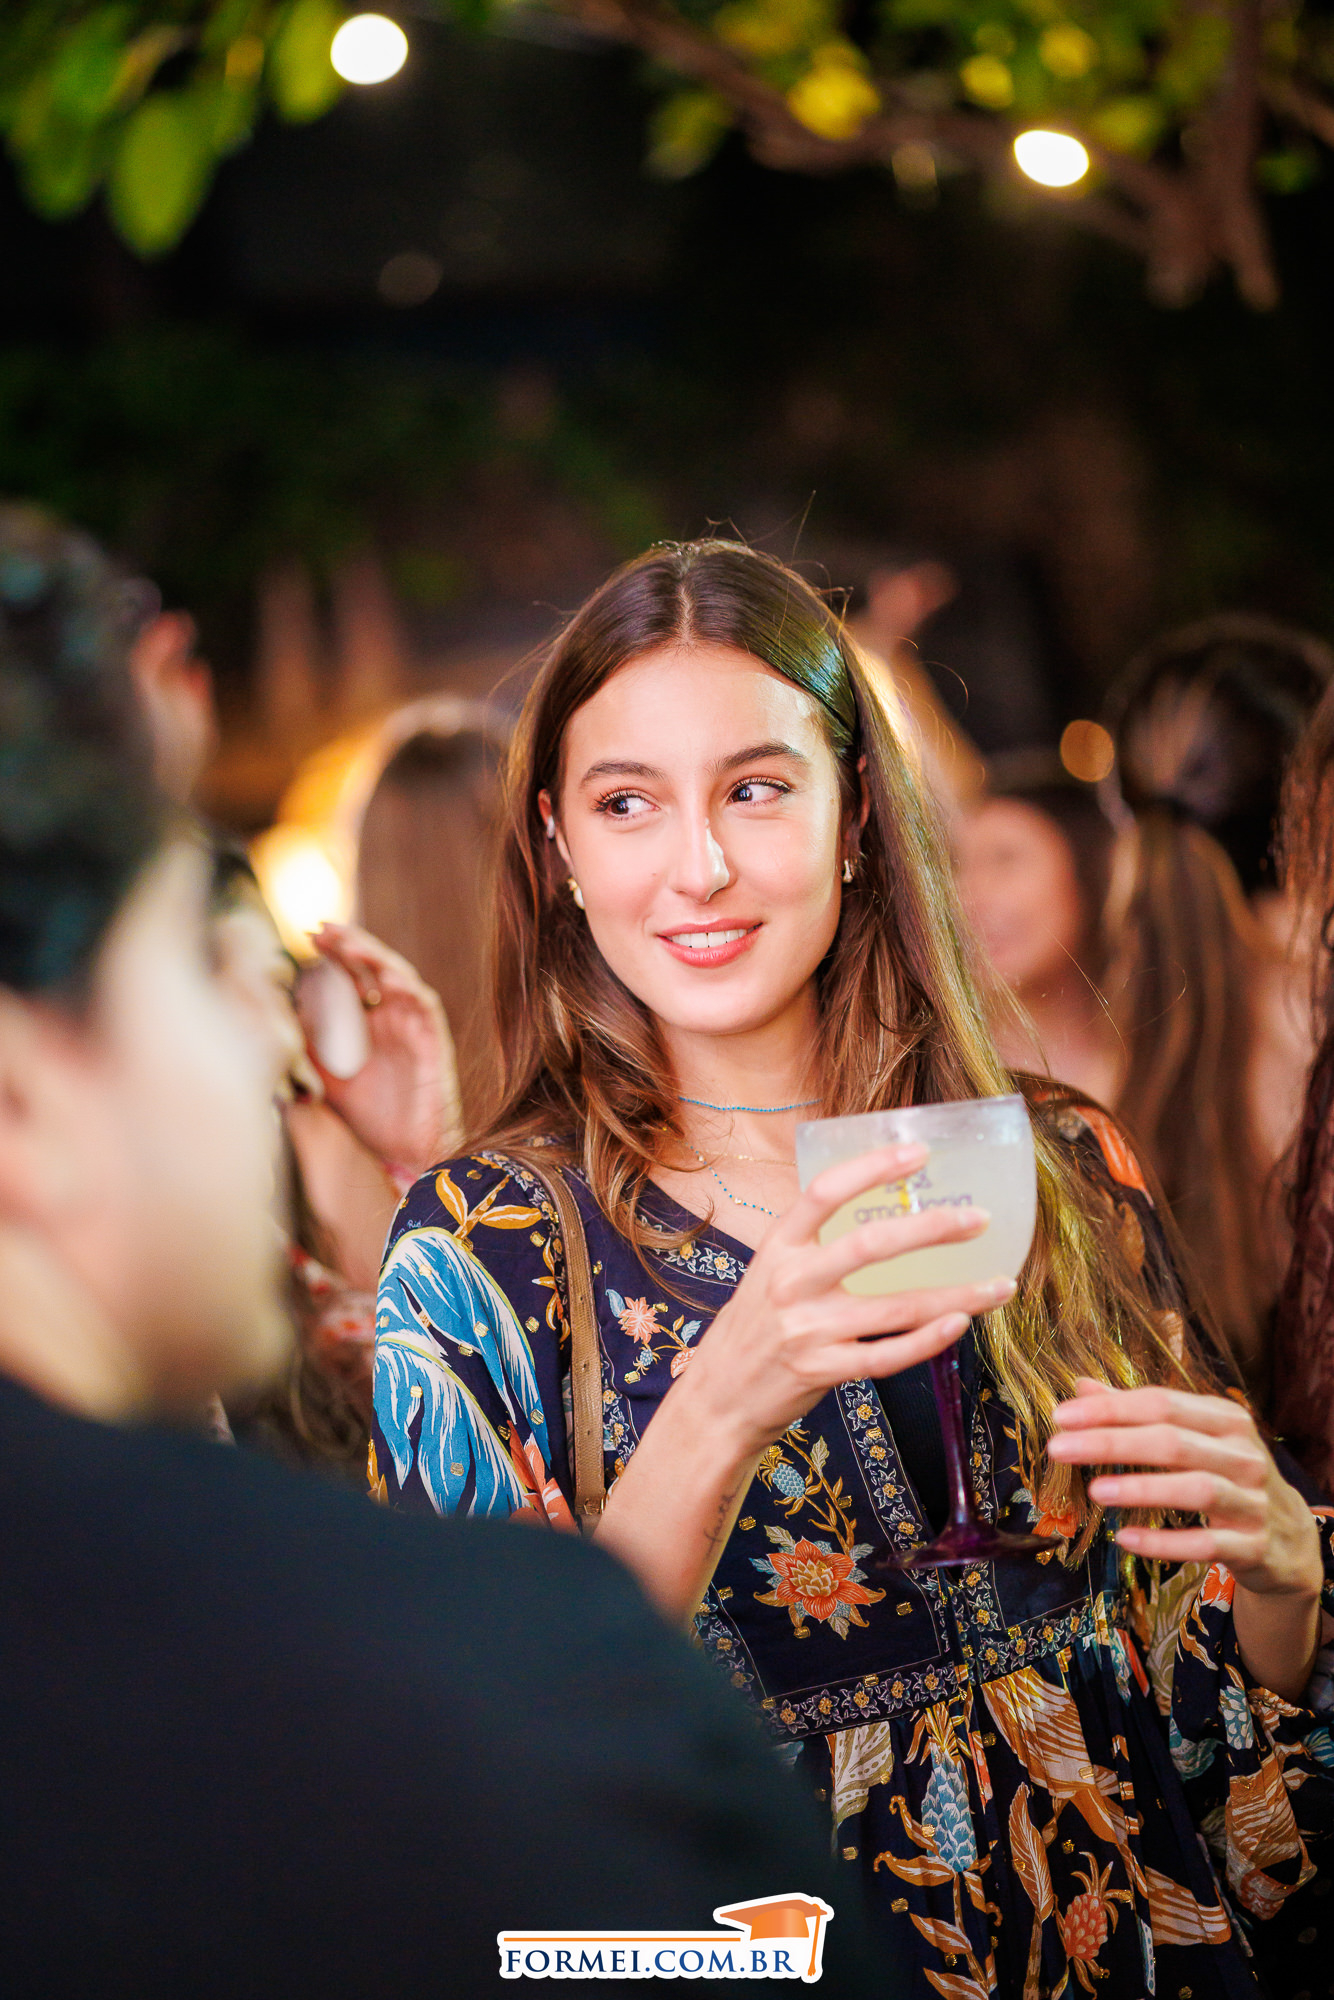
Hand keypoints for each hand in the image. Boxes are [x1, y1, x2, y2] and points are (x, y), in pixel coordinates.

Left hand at [304, 923, 460, 1177]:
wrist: (404, 1155)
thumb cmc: (366, 1120)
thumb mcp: (323, 1076)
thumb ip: (303, 1047)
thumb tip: (268, 1018)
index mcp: (364, 1022)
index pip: (348, 974)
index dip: (330, 953)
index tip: (304, 937)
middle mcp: (389, 1016)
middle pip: (371, 966)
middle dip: (348, 944)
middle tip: (321, 928)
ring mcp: (412, 1025)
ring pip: (396, 975)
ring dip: (374, 956)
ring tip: (347, 942)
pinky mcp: (432, 1039)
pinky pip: (424, 1002)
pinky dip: (406, 985)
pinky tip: (385, 974)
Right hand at [679, 1140, 1016, 1460]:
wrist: (719, 1397)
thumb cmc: (755, 1326)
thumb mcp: (770, 1271)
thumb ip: (815, 1244)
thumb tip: (884, 1207)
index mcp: (779, 1246)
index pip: (826, 1192)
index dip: (873, 1167)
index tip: (920, 1152)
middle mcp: (791, 1282)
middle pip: (870, 1245)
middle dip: (932, 1228)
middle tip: (980, 1218)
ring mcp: (808, 1330)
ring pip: (895, 1308)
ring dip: (956, 1295)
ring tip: (999, 1283)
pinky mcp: (823, 1371)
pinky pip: (887, 1356)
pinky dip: (928, 1341)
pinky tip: (960, 1325)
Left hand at [1047, 1377, 1322, 1599]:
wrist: (1286, 1535)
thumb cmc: (1225, 1474)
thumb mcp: (1191, 1436)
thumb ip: (1138, 1413)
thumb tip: (1081, 1387)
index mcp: (1225, 1419)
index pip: (1161, 1404)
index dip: (1109, 1409)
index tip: (1061, 1416)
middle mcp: (1243, 1454)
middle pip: (1173, 1442)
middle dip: (1112, 1442)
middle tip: (1059, 1448)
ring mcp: (1252, 1500)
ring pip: (1195, 1489)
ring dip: (1142, 1488)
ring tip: (1095, 1491)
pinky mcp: (1253, 1545)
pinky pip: (1206, 1544)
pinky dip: (1165, 1543)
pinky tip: (1125, 1538)